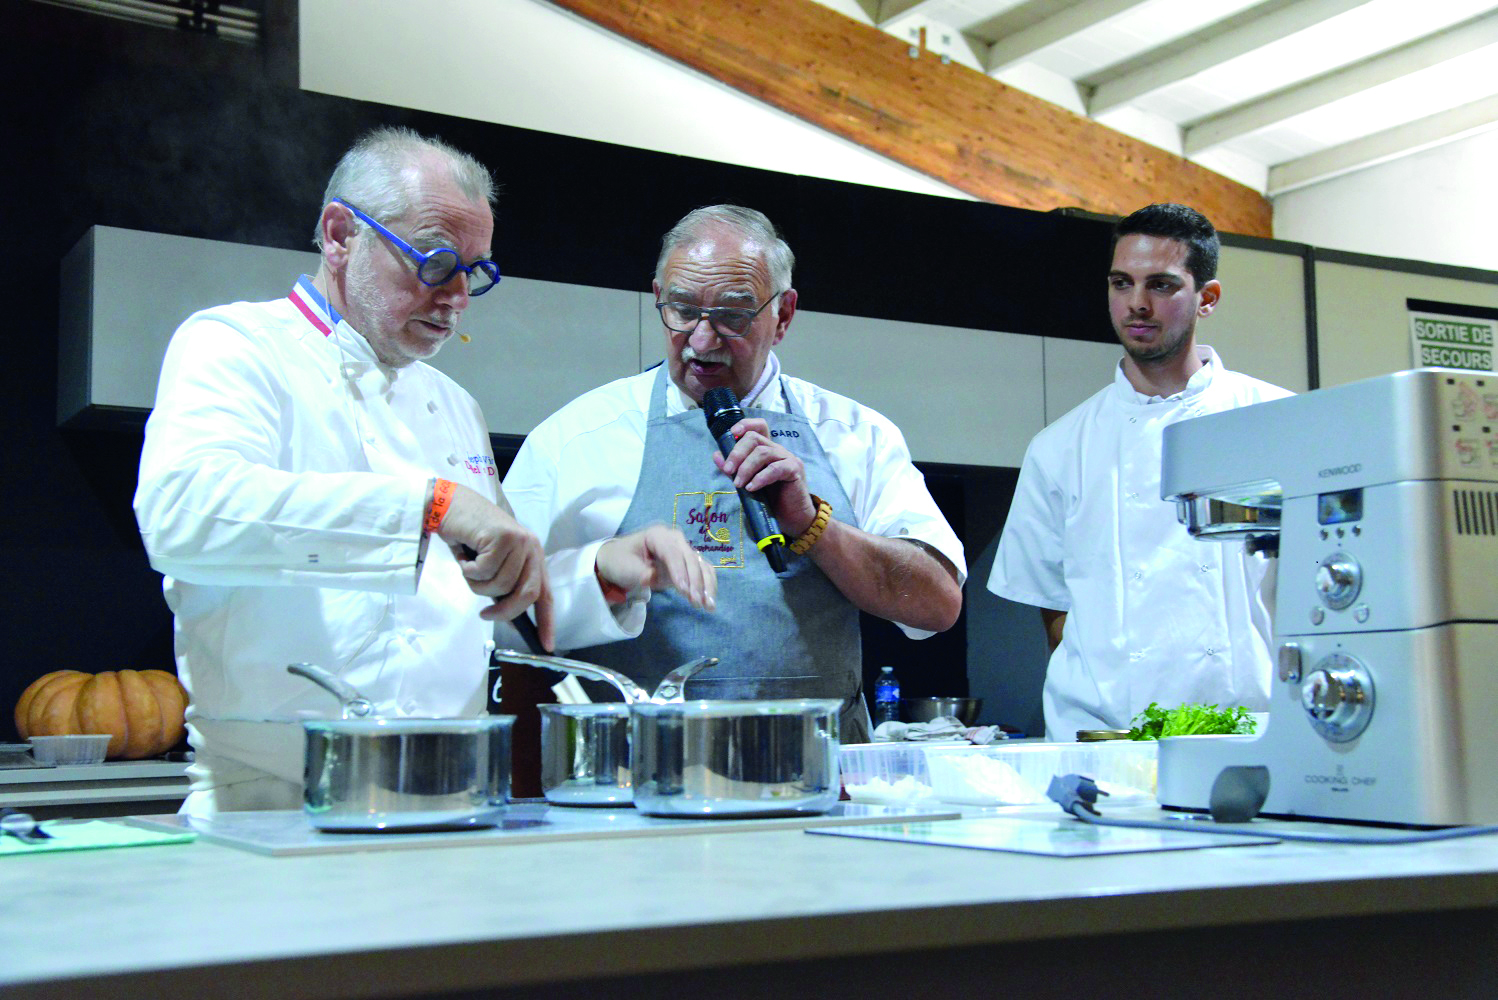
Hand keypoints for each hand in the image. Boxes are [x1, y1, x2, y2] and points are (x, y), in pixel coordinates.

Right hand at [436, 483, 553, 648]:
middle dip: (504, 611)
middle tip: (485, 614)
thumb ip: (504, 587)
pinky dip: (468, 570)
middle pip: (527, 594)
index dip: (546, 622)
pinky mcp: (504, 537)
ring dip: (478, 585)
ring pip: (502, 585)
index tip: (547, 645)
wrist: (451, 506)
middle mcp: (531, 548)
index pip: (545, 595)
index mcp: (533, 557)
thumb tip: (510, 617)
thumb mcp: (491, 565)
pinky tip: (465, 556)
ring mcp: (519, 541)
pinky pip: (485, 571)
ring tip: (469, 569)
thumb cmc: (469, 538)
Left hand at [596, 524, 716, 610]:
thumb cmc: (620, 561)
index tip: (684, 591)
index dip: (680, 571)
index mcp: (658, 535)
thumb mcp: (625, 567)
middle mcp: (674, 539)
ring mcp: (683, 550)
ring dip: (707, 585)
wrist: (619, 561)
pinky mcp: (687, 563)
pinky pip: (703, 571)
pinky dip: (708, 586)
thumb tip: (654, 578)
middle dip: (696, 581)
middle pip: (691, 558)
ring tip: (709, 606)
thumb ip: (641, 573)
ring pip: (701, 565)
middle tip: (696, 602)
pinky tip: (709, 601)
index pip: (673, 553)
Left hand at [713, 417, 817, 536]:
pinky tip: (752, 488)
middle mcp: (777, 450)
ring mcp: (787, 458)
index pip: (759, 426)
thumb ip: (734, 469)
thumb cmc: (770, 498)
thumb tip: (717, 455)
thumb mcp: (747, 481)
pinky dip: (760, 477)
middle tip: (729, 470)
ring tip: (738, 484)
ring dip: (746, 468)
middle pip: (754, 438)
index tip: (732, 433)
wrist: (791, 516)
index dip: (745, 424)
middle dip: (737, 453)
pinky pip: (775, 468)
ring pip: (762, 452)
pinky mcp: (794, 470)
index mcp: (766, 449)